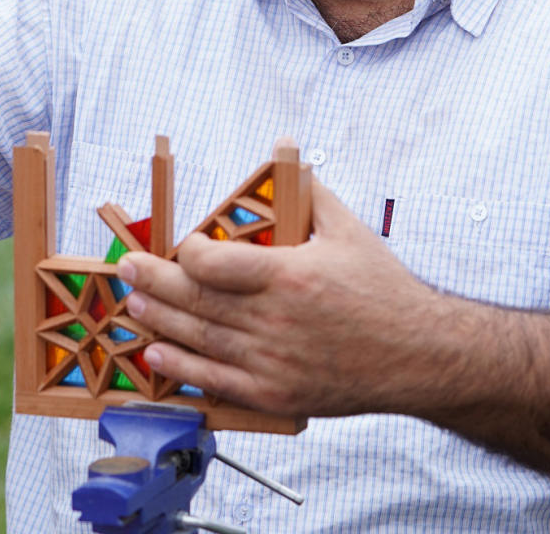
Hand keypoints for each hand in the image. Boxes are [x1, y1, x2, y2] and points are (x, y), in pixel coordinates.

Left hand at [117, 180, 456, 419]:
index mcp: (290, 276)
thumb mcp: (350, 232)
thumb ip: (310, 194)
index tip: (181, 245)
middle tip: (127, 269)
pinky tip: (157, 355)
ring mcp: (274, 363)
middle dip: (154, 282)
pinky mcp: (277, 395)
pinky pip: (217, 382)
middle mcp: (276, 321)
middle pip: (197, 301)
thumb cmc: (385, 291)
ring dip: (159, 321)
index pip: (215, 264)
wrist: (421, 356)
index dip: (188, 252)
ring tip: (133, 304)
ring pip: (200, 340)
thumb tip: (285, 153)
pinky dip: (182, 368)